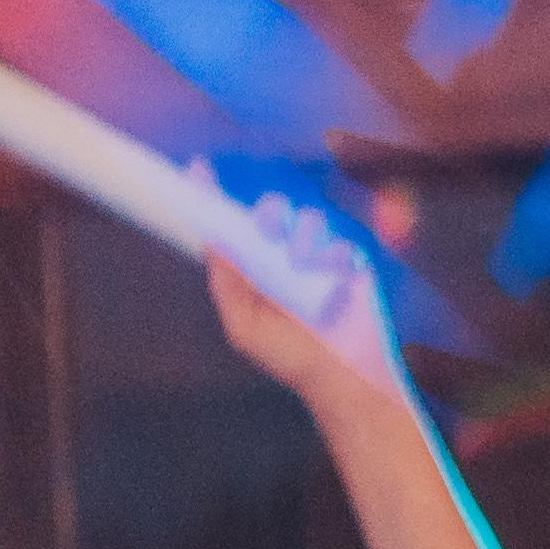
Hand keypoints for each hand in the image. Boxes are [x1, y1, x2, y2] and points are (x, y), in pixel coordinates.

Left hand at [203, 194, 414, 420]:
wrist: (340, 378)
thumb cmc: (289, 357)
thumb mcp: (244, 328)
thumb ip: (226, 286)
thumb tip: (213, 242)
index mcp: (252, 266)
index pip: (230, 222)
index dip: (213, 195)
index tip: (198, 170)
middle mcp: (283, 254)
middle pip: (272, 209)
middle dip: (268, 212)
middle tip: (268, 232)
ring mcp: (319, 257)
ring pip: (309, 219)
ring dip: (303, 235)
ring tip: (303, 264)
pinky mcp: (350, 263)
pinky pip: (342, 243)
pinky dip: (336, 254)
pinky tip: (335, 275)